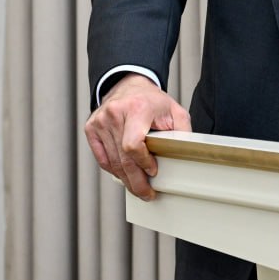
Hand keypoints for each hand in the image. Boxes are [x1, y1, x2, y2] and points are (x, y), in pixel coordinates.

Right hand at [84, 73, 190, 200]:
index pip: (133, 144)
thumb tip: (187, 153)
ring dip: (126, 179)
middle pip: (123, 158)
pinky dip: (114, 169)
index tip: (153, 171)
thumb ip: (182, 131)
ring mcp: (100, 121)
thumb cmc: (152, 101)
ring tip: (138, 187)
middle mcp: (115, 113)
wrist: (129, 85)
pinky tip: (124, 175)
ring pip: (112, 162)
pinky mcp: (91, 128)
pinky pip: (102, 158)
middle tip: (146, 193)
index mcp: (137, 108)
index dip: (143, 163)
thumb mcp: (174, 111)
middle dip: (136, 181)